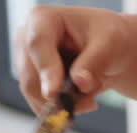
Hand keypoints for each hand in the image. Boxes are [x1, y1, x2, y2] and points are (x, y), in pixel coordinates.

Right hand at [14, 6, 136, 114]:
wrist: (109, 51)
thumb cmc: (108, 38)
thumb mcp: (110, 43)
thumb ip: (95, 62)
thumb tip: (79, 83)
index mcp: (43, 19)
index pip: (38, 44)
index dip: (45, 70)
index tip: (54, 94)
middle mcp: (26, 39)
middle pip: (31, 76)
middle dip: (59, 96)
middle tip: (89, 105)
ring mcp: (26, 62)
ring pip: (35, 95)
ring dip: (64, 105)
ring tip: (91, 101)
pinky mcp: (32, 82)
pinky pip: (40, 104)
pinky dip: (62, 109)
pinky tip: (83, 102)